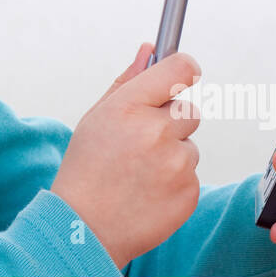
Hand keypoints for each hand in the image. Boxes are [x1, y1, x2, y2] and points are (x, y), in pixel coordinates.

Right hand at [51, 44, 202, 269]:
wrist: (84, 228)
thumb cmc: (86, 168)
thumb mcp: (96, 117)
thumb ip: (127, 80)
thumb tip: (149, 48)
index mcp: (130, 107)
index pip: (179, 69)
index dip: (185, 68)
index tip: (184, 73)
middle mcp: (156, 132)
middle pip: (189, 110)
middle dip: (171, 122)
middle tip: (141, 142)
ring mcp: (176, 165)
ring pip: (189, 146)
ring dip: (172, 154)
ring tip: (139, 172)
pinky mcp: (189, 192)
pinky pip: (191, 174)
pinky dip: (175, 181)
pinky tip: (147, 190)